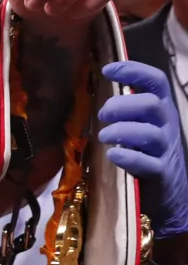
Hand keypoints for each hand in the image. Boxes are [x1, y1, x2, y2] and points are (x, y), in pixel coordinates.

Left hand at [98, 61, 187, 237]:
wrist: (168, 194)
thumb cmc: (146, 154)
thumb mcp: (138, 127)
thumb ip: (124, 110)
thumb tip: (95, 91)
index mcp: (160, 110)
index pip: (156, 81)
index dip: (134, 71)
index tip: (108, 70)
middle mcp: (166, 126)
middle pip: (151, 104)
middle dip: (122, 104)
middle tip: (102, 114)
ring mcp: (166, 150)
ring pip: (151, 133)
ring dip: (122, 131)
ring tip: (103, 137)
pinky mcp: (161, 173)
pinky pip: (148, 163)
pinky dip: (128, 157)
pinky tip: (113, 155)